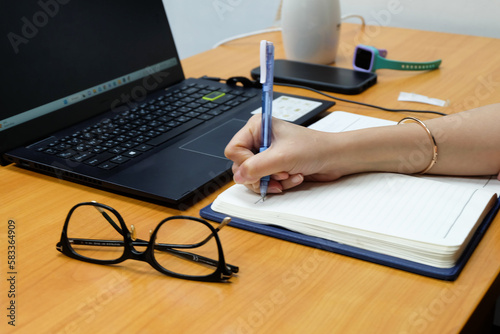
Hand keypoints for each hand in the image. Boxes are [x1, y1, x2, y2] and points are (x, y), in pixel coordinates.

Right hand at [224, 115, 343, 193]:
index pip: (234, 150)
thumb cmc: (314, 148)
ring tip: (288, 176)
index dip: (244, 163)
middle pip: (241, 166)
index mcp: (256, 127)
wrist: (334, 158)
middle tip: (278, 174)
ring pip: (253, 177)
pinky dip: (279, 184)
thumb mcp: (281, 157)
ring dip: (272, 181)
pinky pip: (265, 182)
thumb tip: (238, 176)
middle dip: (261, 175)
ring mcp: (266, 154)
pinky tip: (294, 177)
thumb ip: (256, 168)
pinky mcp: (274, 167)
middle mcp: (259, 140)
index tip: (260, 168)